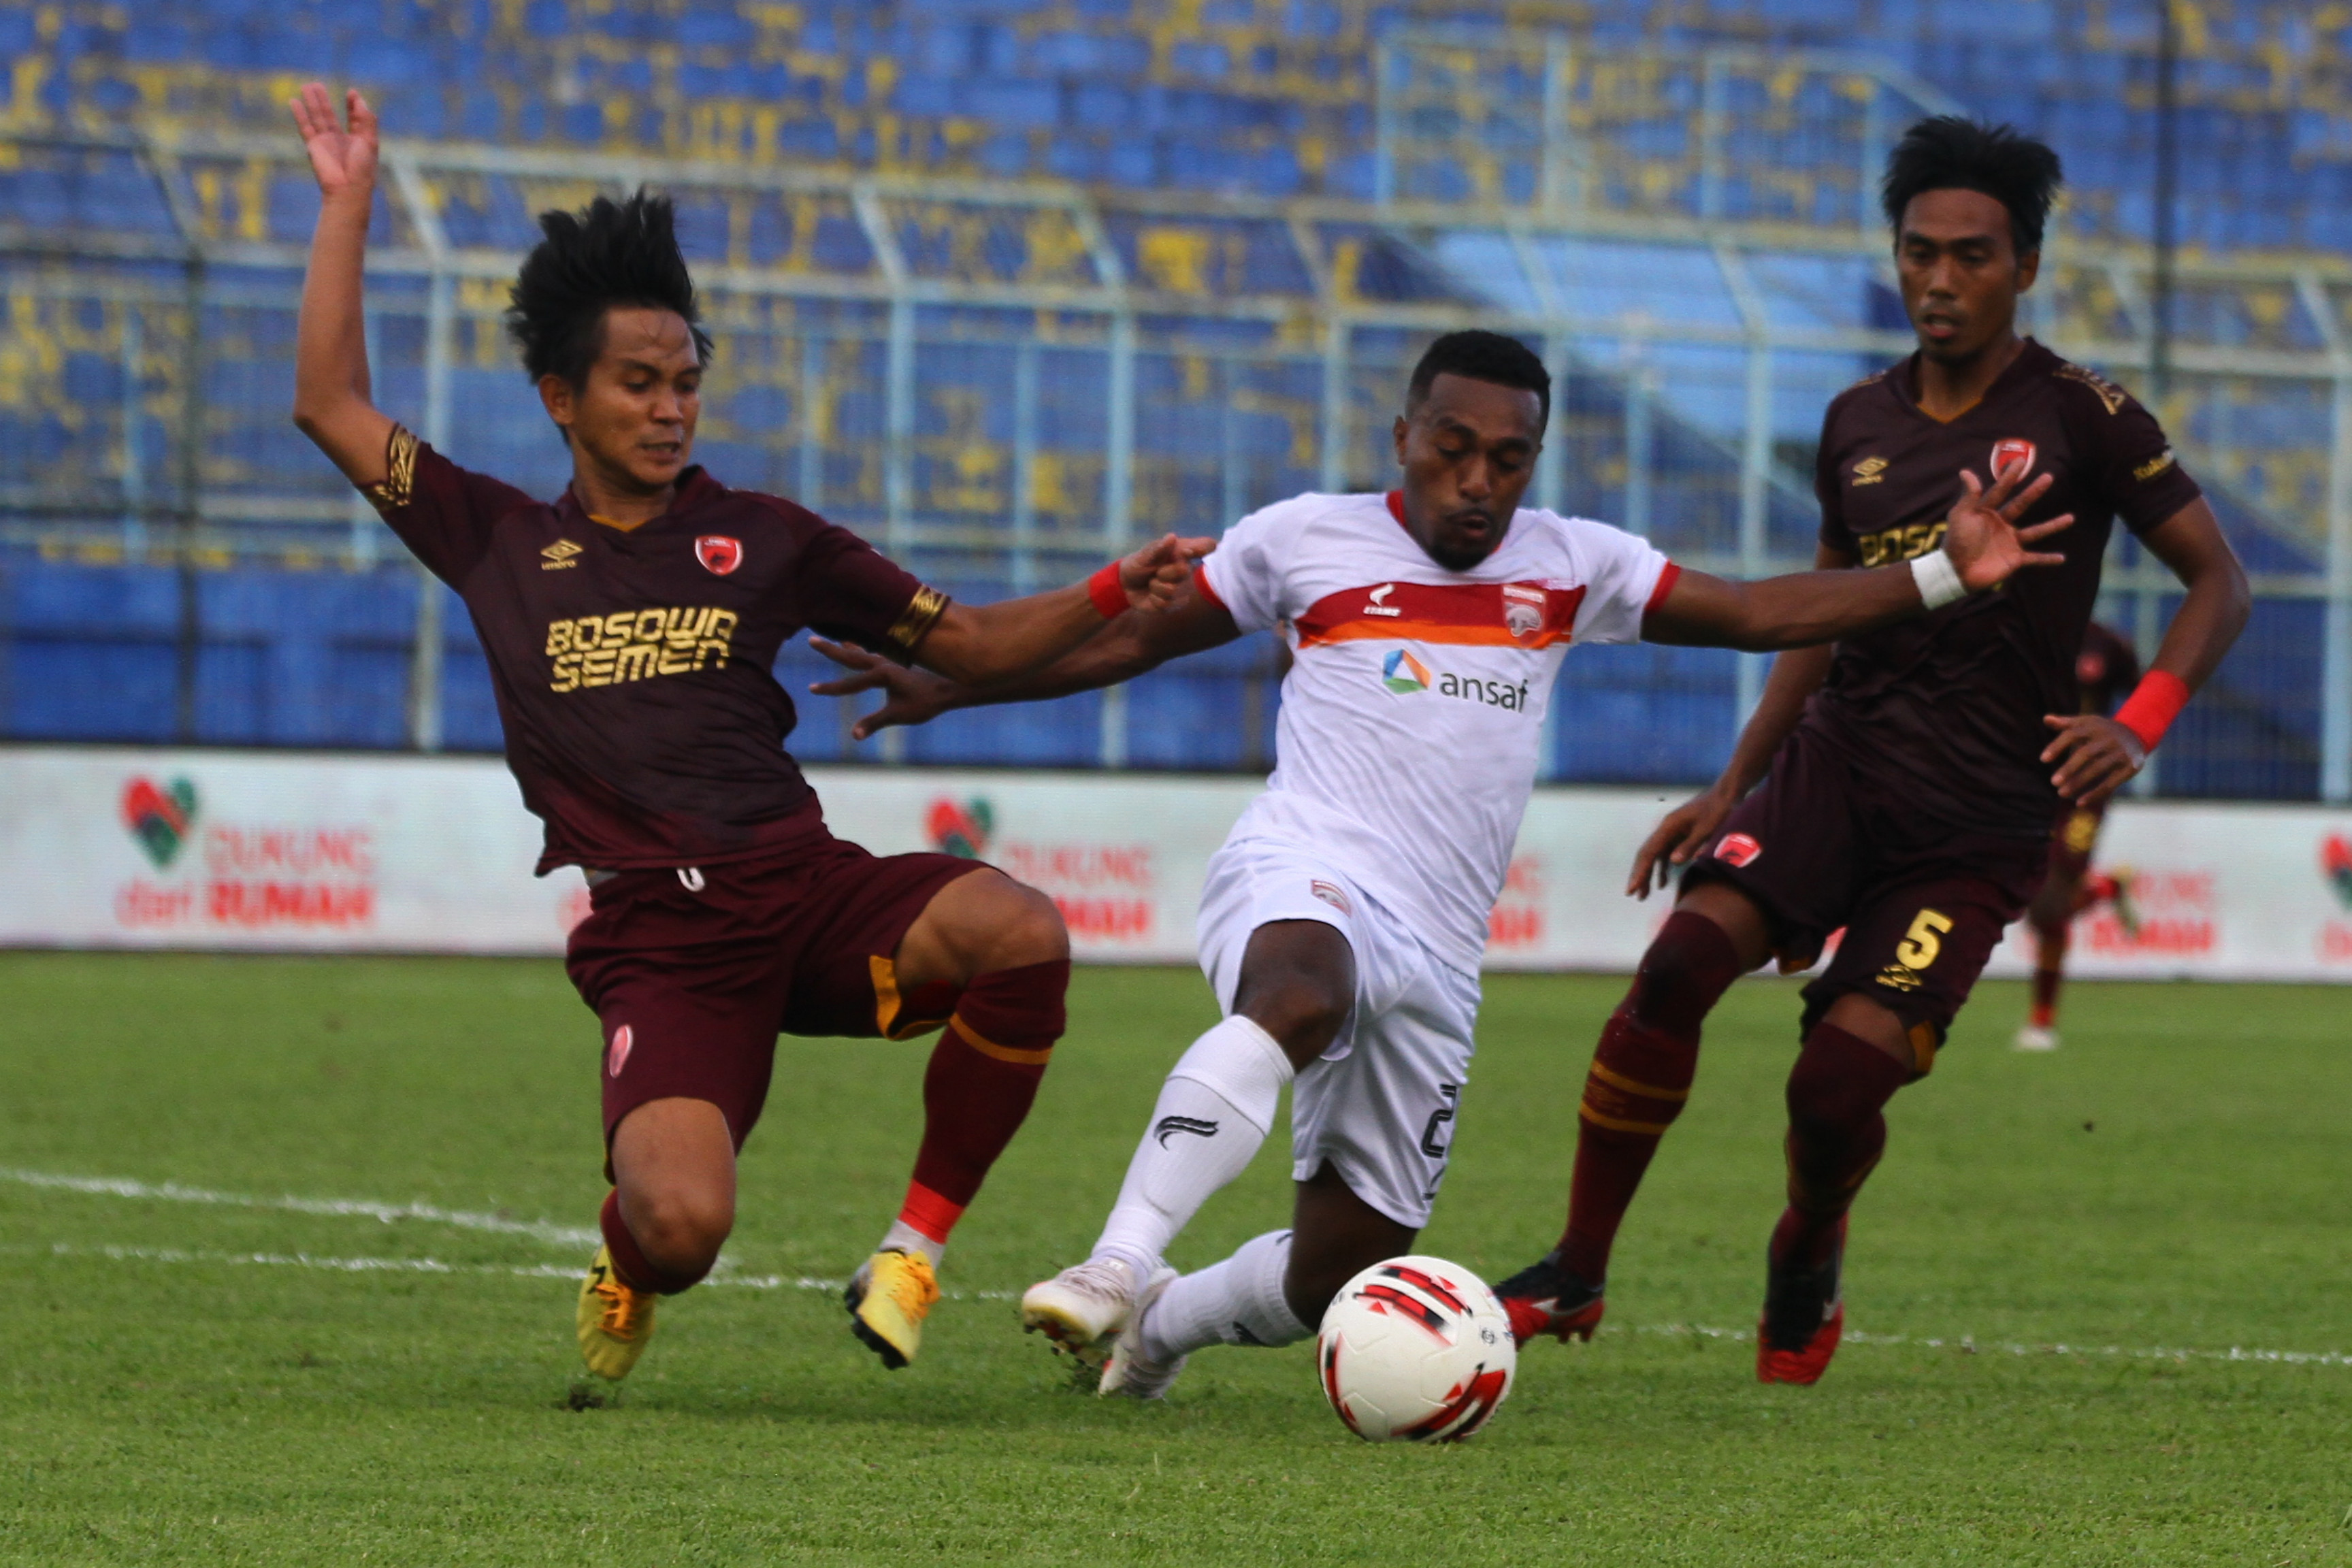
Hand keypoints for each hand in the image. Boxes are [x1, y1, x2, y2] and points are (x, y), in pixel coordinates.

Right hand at [290, 83, 378, 206]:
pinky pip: (305, 126)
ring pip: (316, 117)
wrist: (347, 188)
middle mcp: (340, 140)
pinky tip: (294, 101)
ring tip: (306, 85)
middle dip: (323, 100)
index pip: (354, 119)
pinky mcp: (313, 146)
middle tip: (316, 83)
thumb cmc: (362, 168)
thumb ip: (366, 119)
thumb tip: (359, 99)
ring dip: (311, 101)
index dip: (352, 106)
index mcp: (357, 140)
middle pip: (329, 115)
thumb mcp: (369, 141)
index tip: (351, 92)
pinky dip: (299, 114)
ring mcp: (325, 142)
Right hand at [808, 637, 959, 739]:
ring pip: (861, 652)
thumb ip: (875, 723)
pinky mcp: (894, 664)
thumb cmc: (925, 702)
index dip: (830, 688)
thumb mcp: (899, 715)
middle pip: (851, 656)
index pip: (850, 684)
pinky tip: (855, 645)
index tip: (811, 689)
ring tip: (833, 638)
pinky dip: (859, 648)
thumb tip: (854, 735)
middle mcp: (883, 663)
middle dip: (830, 650)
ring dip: (845, 646)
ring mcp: (888, 662)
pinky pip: (871, 653)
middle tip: (811, 639)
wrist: (949, 689)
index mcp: (882, 674)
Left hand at [1118, 533, 1217, 611]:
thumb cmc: (1138, 564)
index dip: (1204, 548)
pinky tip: (1153, 596)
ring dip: (1156, 588)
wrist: (1127, 585)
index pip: (1207, 545)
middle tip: (1156, 572)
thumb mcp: (1143, 555)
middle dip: (1163, 573)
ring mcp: (1185, 587)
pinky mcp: (1178, 603)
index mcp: (1183, 551)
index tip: (1187, 551)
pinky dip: (1154, 601)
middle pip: (1184, 571)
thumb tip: (1172, 537)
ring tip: (1153, 584)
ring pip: (1173, 590)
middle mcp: (1188, 569)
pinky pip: (1167, 604)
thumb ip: (1158, 549)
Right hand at [1626, 784, 1738, 897]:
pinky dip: (1662, 868)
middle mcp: (1666, 828)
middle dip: (1640, 874)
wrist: (1728, 793)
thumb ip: (1691, 844)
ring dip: (1649, 874)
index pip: (1649, 852)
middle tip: (1634, 895)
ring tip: (1644, 895)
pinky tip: (1662, 882)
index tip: (1633, 888)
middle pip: (1648, 854)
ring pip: (1655, 855)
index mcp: (1669, 826)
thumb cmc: (1719, 809)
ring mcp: (1672, 831)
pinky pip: (1666, 854)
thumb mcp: (1708, 828)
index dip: (1640, 871)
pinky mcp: (1680, 835)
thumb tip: (1673, 861)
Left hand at [1939, 460, 2071, 591]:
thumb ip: (1968, 496)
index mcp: (1987, 513)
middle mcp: (2001, 525)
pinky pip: (2034, 558)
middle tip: (2049, 477)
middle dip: (2034, 492)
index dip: (2009, 476)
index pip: (2000, 491)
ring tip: (2071, 518)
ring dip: (2053, 525)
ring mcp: (2010, 542)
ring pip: (2035, 532)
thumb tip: (1965, 471)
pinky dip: (2047, 559)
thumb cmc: (1956, 542)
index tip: (2020, 461)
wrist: (1956, 572)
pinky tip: (2062, 558)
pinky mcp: (2014, 559)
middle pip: (2021, 505)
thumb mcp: (1960, 517)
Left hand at [2041, 713, 2144, 806]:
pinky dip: (2095, 793)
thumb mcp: (2086, 723)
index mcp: (2093, 726)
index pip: (2073, 734)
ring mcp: (2120, 753)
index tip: (2043, 760)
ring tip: (2061, 793)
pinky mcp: (2130, 767)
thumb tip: (2045, 718)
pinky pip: (2111, 782)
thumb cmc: (2101, 731)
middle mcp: (2108, 738)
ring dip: (2079, 782)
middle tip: (2053, 782)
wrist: (2136, 734)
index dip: (2058, 746)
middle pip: (2087, 753)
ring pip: (2098, 769)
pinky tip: (2079, 803)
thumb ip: (2065, 724)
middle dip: (2070, 768)